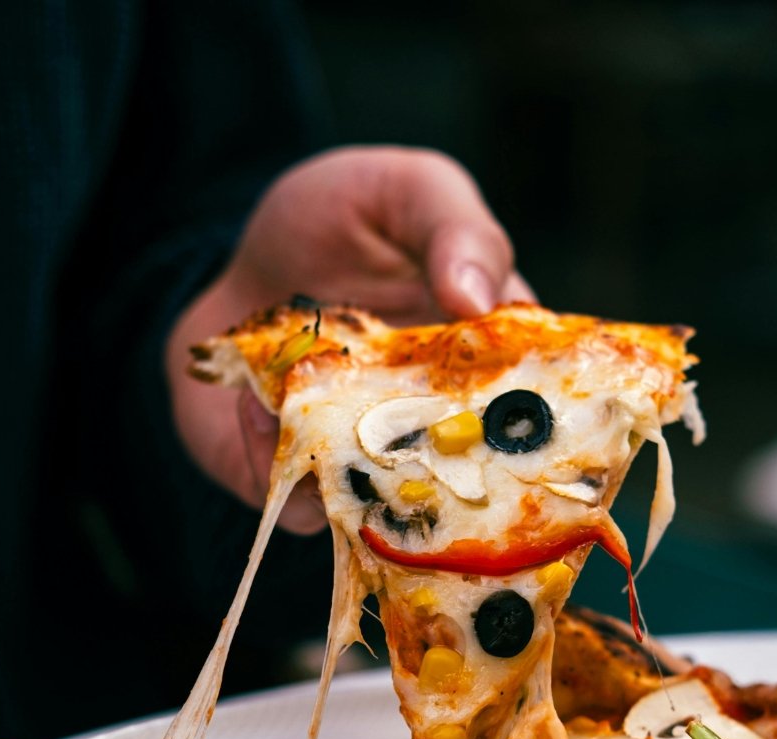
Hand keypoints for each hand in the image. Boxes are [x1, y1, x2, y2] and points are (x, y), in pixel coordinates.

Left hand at [166, 147, 534, 532]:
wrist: (242, 264)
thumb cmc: (340, 220)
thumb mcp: (407, 192)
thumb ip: (452, 228)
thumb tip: (475, 300)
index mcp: (487, 363)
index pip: (534, 407)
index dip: (524, 414)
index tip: (487, 395)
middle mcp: (437, 427)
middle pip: (462, 479)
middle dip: (426, 462)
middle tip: (379, 415)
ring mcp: (372, 461)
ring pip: (380, 503)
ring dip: (333, 457)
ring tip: (286, 395)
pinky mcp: (307, 484)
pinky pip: (303, 508)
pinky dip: (274, 462)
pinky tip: (251, 405)